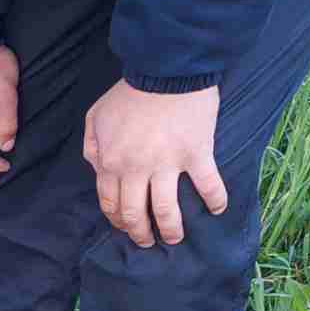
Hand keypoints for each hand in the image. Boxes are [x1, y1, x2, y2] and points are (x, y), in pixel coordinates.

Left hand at [83, 80, 226, 246]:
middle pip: (135, 214)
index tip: (126, 227)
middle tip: (147, 242)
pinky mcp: (196, 153)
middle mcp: (136, 170)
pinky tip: (218, 210)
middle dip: (140, 234)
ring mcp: (167, 164)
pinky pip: (208, 184)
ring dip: (171, 229)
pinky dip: (215, 200)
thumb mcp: (96, 118)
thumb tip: (97, 169)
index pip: (110, 204)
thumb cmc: (129, 92)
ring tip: (175, 238)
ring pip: (166, 210)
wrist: (167, 68)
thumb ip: (92, 147)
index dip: (117, 220)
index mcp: (111, 164)